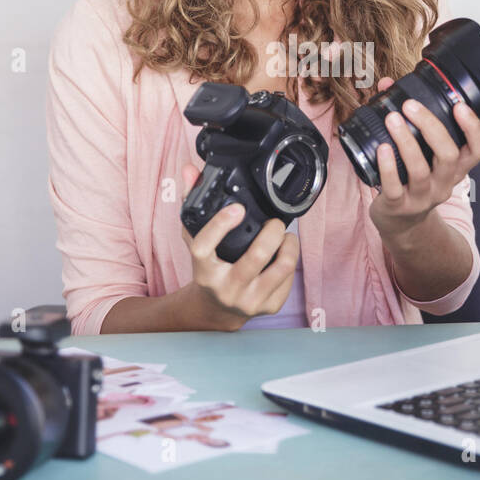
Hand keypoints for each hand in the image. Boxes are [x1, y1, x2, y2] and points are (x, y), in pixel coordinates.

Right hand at [178, 163, 299, 330]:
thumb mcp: (195, 239)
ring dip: (289, 244)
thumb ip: (191, 202)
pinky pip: (289, 278)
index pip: (204, 247)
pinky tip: (282, 254)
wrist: (216, 310)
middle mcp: (225, 288)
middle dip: (272, 231)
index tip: (237, 208)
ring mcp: (249, 301)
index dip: (220, 225)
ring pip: (281, 267)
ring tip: (285, 236)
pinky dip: (290, 260)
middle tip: (273, 222)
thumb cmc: (208, 269)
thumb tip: (189, 169)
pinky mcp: (269, 307)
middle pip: (256, 257)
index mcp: (203, 271)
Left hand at [366, 77, 479, 242]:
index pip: (477, 150)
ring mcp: (422, 197)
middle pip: (448, 155)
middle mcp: (444, 183)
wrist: (401, 223)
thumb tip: (388, 84)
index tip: (459, 105)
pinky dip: (388, 166)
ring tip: (392, 118)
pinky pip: (395, 187)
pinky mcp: (399, 206)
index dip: (473, 128)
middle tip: (410, 105)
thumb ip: (407, 117)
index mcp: (455, 169)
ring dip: (407, 141)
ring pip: (420, 170)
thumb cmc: (411, 180)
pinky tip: (381, 148)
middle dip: (431, 126)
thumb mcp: (421, 153)